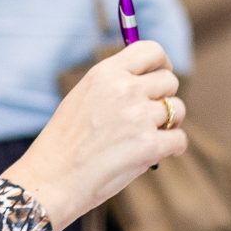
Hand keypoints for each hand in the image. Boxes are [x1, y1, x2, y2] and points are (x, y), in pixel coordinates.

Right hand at [2, 41, 184, 226]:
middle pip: (169, 81)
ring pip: (177, 110)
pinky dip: (173, 148)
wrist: (51, 180)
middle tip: (151, 118)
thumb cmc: (65, 144)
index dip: (162, 64)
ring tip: (148, 138)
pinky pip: (180, 139)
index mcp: (105, 73)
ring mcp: (138, 116)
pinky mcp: (149, 145)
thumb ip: (114, 85)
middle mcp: (124, 89)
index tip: (160, 76)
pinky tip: (158, 155)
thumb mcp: (83, 98)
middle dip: (165, 99)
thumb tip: (150, 81)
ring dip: (170, 125)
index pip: (152, 50)